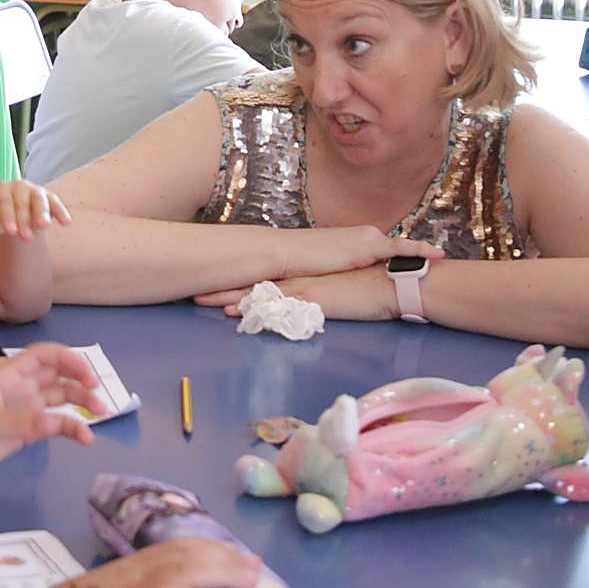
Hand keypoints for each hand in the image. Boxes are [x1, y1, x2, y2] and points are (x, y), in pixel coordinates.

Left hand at [0, 180, 71, 240]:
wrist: (16, 215)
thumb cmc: (0, 218)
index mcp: (0, 189)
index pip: (3, 202)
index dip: (7, 216)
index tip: (11, 232)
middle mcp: (18, 186)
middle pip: (22, 203)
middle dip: (24, 220)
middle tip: (26, 239)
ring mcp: (35, 190)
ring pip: (39, 200)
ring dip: (42, 213)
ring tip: (44, 226)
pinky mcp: (49, 197)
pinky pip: (56, 203)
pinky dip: (61, 212)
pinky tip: (66, 223)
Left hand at [0, 343, 105, 476]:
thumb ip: (24, 422)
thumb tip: (60, 422)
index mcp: (11, 375)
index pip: (43, 356)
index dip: (66, 358)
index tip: (85, 373)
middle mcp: (23, 387)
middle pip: (58, 374)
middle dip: (80, 379)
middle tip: (97, 394)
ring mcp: (27, 408)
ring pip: (62, 397)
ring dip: (82, 401)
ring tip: (100, 413)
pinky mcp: (29, 429)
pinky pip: (57, 423)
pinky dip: (73, 427)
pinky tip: (85, 437)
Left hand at [52, 540, 262, 587]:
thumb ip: (165, 579)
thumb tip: (206, 577)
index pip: (171, 577)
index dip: (216, 572)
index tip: (252, 574)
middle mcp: (106, 583)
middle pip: (168, 558)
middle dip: (216, 559)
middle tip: (254, 564)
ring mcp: (96, 580)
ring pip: (154, 554)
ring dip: (199, 553)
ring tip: (232, 558)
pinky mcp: (92, 581)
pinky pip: (141, 562)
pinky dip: (176, 558)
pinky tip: (194, 562)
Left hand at [195, 266, 396, 320]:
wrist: (394, 284)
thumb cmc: (374, 289)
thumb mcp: (342, 292)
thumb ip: (322, 296)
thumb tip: (308, 305)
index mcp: (304, 277)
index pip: (263, 280)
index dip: (237, 283)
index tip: (213, 286)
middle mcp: (298, 279)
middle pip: (252, 283)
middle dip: (222, 287)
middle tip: (194, 292)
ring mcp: (302, 288)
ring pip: (256, 293)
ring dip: (228, 297)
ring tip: (201, 301)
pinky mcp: (310, 299)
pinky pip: (275, 305)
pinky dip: (251, 306)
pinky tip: (231, 311)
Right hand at [281, 225, 443, 278]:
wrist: (289, 253)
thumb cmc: (299, 263)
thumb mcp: (325, 267)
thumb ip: (340, 271)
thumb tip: (346, 285)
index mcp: (356, 239)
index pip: (386, 249)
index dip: (403, 256)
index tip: (421, 260)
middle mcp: (366, 235)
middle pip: (399, 248)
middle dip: (418, 255)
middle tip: (441, 259)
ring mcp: (369, 239)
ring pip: (405, 247)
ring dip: (423, 253)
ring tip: (443, 257)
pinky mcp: (370, 247)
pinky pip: (403, 249)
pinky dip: (421, 250)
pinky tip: (438, 254)